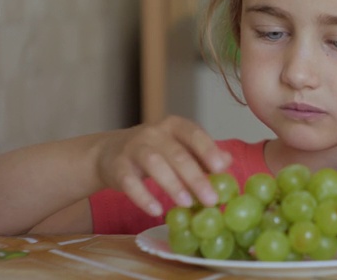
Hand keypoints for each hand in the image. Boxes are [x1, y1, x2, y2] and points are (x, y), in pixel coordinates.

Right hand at [96, 116, 230, 216]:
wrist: (108, 153)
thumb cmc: (155, 151)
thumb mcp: (180, 147)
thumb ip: (202, 154)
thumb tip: (227, 162)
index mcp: (174, 125)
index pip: (194, 134)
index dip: (208, 150)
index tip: (221, 168)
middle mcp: (154, 132)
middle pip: (177, 154)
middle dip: (195, 177)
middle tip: (211, 200)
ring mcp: (133, 147)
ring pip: (154, 164)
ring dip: (172, 185)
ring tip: (187, 204)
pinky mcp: (117, 166)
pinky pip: (130, 182)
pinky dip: (143, 197)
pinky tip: (156, 210)